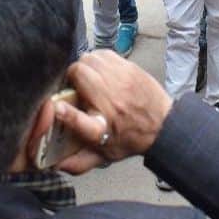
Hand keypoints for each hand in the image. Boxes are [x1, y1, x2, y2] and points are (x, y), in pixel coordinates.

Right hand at [54, 51, 174, 174]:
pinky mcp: (130, 67)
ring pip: (90, 59)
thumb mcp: (103, 157)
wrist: (163, 125)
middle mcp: (111, 101)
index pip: (79, 119)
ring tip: (87, 78)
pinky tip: (99, 71)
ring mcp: (122, 80)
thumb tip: (54, 165)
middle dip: (71, 77)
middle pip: (79, 72)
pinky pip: (104, 54)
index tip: (56, 107)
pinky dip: (97, 59)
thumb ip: (78, 163)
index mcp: (102, 127)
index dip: (65, 112)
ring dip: (84, 67)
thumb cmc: (129, 140)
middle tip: (74, 86)